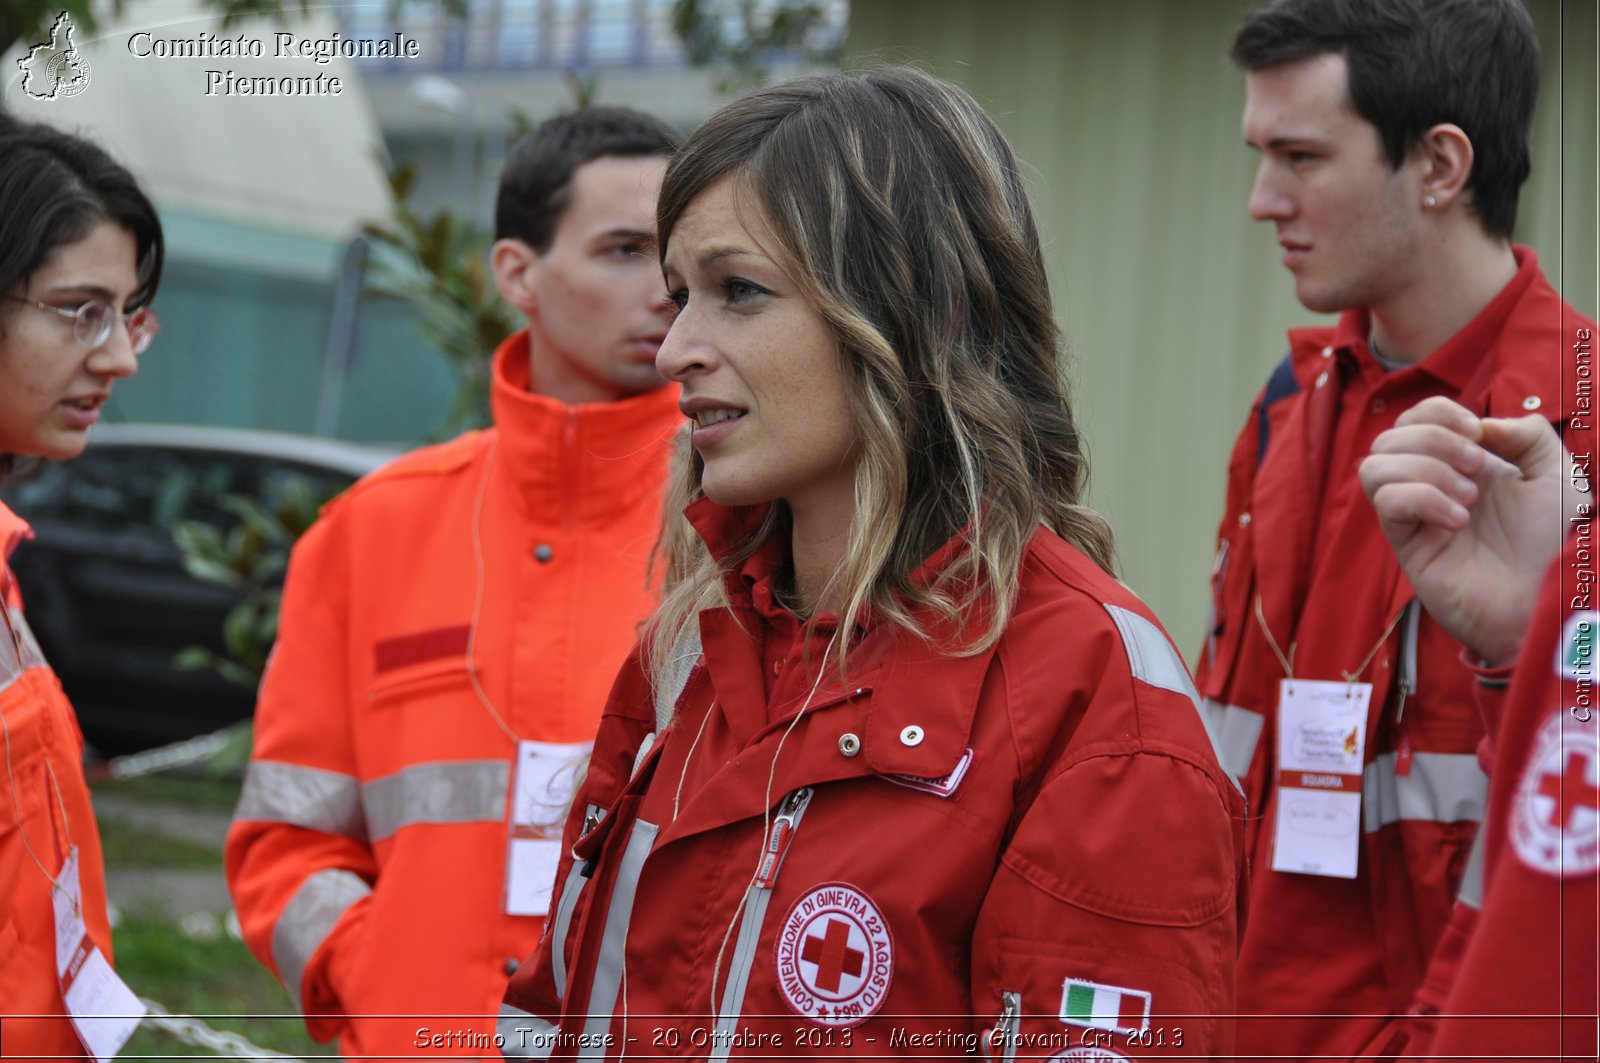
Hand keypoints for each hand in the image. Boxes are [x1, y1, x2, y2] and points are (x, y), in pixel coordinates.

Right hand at [1358, 396, 1577, 666]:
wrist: (1548, 598)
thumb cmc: (1557, 542)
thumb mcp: (1559, 474)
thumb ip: (1528, 434)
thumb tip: (1479, 426)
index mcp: (1464, 462)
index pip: (1418, 416)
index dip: (1439, 413)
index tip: (1478, 436)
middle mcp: (1432, 484)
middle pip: (1390, 435)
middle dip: (1434, 439)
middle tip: (1476, 468)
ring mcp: (1414, 514)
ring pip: (1375, 464)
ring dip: (1424, 469)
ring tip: (1468, 498)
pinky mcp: (1405, 544)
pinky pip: (1386, 501)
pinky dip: (1422, 499)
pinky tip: (1458, 522)